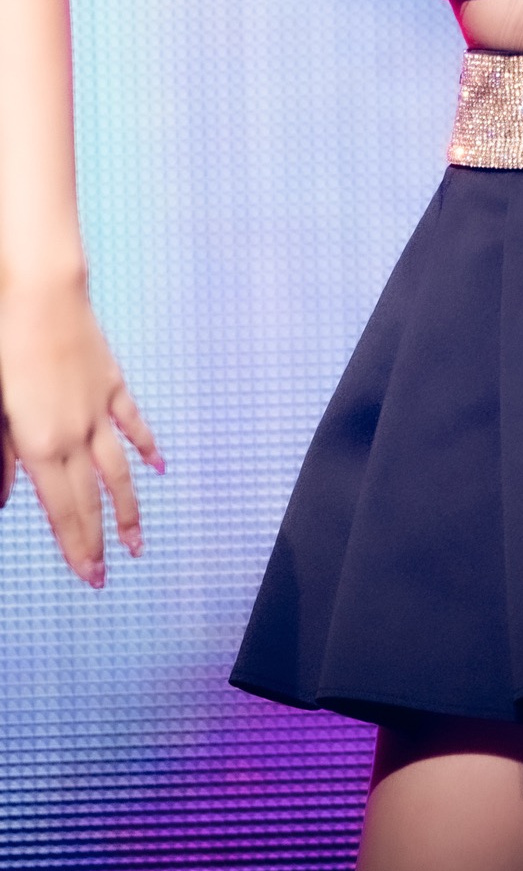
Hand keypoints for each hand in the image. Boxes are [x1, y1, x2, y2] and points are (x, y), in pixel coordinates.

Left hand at [0, 279, 161, 584]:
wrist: (42, 294)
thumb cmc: (7, 345)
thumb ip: (3, 456)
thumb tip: (6, 498)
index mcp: (40, 444)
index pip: (62, 509)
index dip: (76, 545)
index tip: (89, 575)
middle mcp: (74, 433)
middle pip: (91, 498)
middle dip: (98, 541)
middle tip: (106, 575)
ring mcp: (98, 408)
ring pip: (119, 470)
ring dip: (128, 508)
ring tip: (138, 540)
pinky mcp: (111, 383)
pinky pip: (132, 424)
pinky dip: (147, 447)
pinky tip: (159, 467)